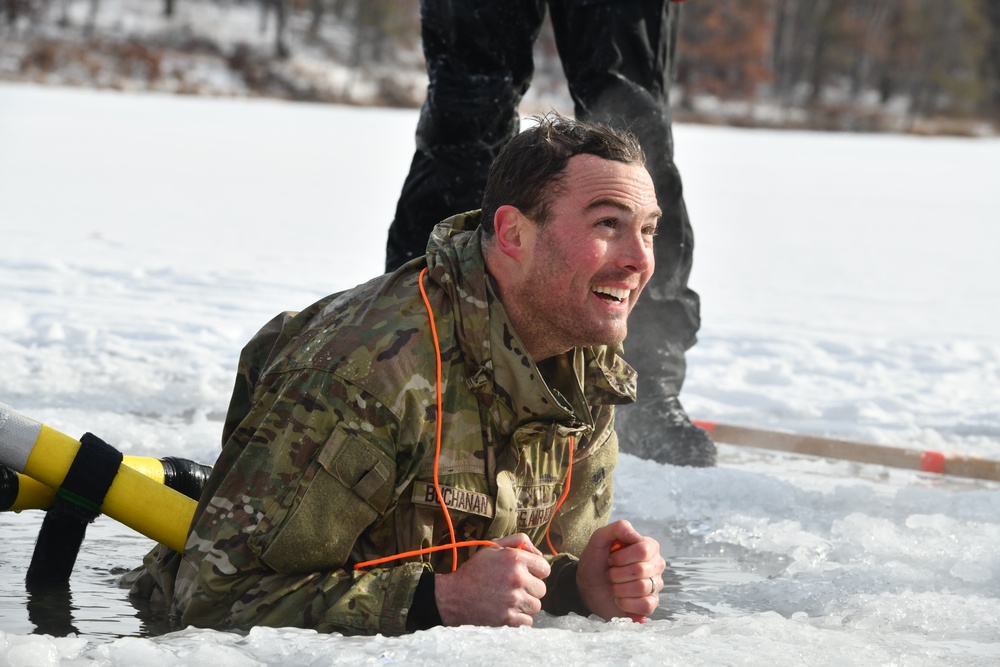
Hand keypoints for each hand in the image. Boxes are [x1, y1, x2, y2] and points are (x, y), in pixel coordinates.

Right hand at [434, 534, 549, 626]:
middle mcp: (517, 578)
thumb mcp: (493, 546)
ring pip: (536, 605)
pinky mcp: (508, 618)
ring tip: (511, 599)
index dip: (537, 571)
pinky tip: (509, 610)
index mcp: (515, 559)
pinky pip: (528, 621)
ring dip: (526, 604)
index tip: (527, 574)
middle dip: (531, 588)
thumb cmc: (475, 570)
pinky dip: (520, 618)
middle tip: (515, 588)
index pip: (545, 568)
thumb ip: (518, 541)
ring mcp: (513, 600)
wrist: (454, 595)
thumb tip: (538, 552)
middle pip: (542, 589)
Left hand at [576, 520, 664, 621]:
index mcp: (648, 546)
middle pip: (641, 570)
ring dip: (619, 589)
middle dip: (616, 574)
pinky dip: (627, 604)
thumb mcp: (600, 539)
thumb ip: (618, 528)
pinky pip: (646, 606)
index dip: (622, 557)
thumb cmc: (596, 561)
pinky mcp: (650, 604)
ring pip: (642, 588)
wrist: (588, 586)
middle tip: (610, 574)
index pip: (643, 551)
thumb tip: (636, 536)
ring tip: (613, 586)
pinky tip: (619, 600)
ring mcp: (655, 585)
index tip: (611, 559)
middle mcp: (656, 565)